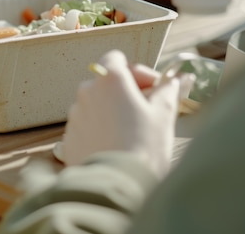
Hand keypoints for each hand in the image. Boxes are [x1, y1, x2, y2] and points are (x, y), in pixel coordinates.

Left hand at [62, 50, 191, 176]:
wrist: (117, 184)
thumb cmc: (143, 146)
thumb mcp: (163, 114)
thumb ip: (167, 90)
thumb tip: (175, 80)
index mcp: (109, 79)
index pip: (116, 59)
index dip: (136, 72)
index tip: (153, 88)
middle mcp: (87, 92)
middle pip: (106, 83)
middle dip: (126, 92)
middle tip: (147, 111)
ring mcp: (75, 115)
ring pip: (96, 105)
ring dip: (112, 112)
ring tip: (132, 134)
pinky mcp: (69, 137)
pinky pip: (87, 126)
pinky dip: (100, 130)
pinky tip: (116, 147)